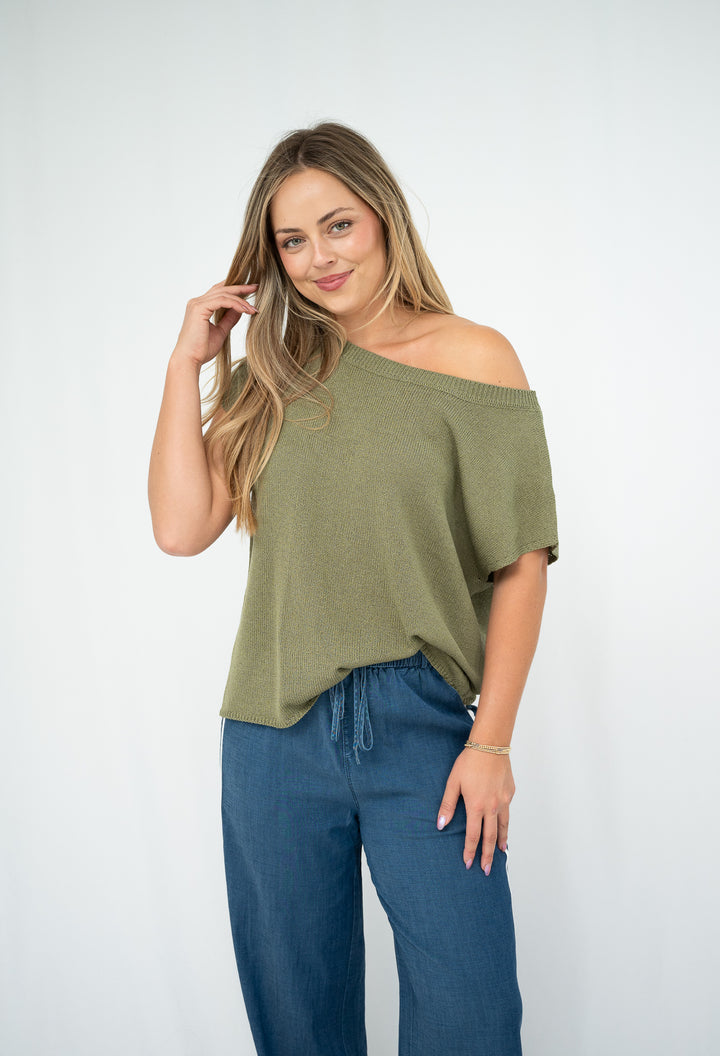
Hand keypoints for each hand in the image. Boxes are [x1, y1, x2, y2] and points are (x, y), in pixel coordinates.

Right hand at [172, 280, 259, 367]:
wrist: (189, 360)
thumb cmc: (201, 350)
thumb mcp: (220, 332)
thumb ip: (229, 319)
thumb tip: (240, 310)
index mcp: (200, 306)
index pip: (219, 291)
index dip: (235, 289)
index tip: (251, 291)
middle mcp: (197, 302)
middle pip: (222, 288)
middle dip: (240, 288)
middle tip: (256, 287)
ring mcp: (197, 304)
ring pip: (223, 294)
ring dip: (241, 299)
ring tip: (253, 309)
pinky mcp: (199, 309)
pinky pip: (221, 301)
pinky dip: (235, 304)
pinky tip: (245, 310)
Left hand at [436, 749, 514, 873]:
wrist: (490, 745)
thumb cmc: (469, 762)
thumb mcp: (453, 782)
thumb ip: (447, 805)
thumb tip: (441, 825)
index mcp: (476, 806)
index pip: (473, 836)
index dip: (470, 851)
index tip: (468, 863)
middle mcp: (492, 807)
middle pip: (491, 837)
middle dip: (488, 856)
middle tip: (487, 870)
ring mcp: (503, 801)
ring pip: (503, 827)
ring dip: (501, 842)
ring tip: (502, 854)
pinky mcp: (510, 793)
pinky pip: (507, 812)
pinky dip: (506, 823)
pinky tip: (503, 826)